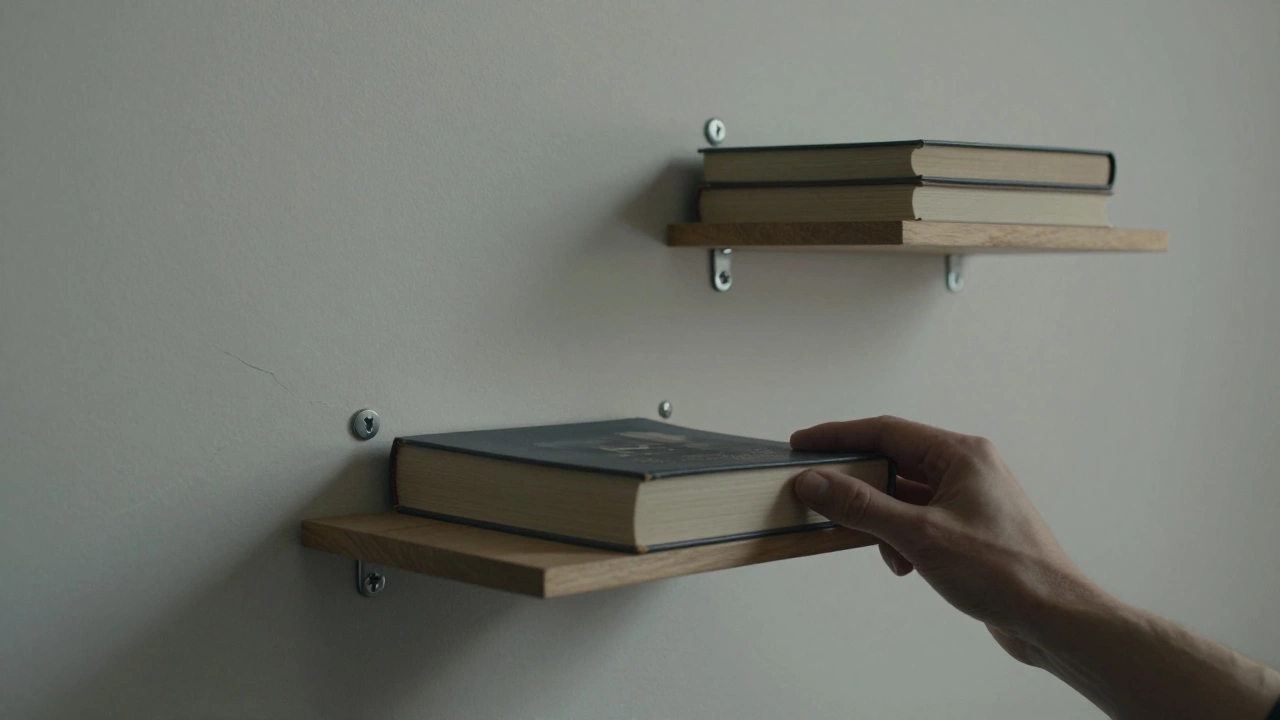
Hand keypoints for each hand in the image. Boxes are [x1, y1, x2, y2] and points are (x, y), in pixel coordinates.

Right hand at [791, 416, 1102, 663]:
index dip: (838, 437)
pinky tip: (905, 565)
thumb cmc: (1003, 571)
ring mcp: (970, 498)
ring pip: (904, 495)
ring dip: (881, 520)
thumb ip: (861, 506)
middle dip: (859, 487)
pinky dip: (901, 538)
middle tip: (821, 498)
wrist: (1054, 617)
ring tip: (880, 548)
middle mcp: (967, 468)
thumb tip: (815, 482)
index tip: (802, 446)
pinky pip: (918, 519)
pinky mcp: (969, 528)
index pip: (885, 431)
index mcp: (961, 454)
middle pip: (893, 462)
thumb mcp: (919, 536)